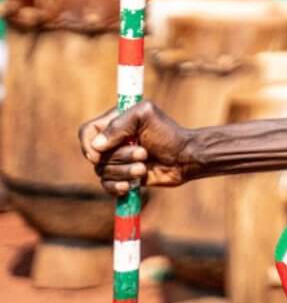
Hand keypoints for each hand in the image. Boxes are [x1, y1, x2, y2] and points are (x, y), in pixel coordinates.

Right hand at [79, 101, 195, 195]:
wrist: (184, 157)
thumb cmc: (168, 133)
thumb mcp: (145, 116)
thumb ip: (119, 124)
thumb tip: (96, 146)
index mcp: (115, 122)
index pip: (86, 132)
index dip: (89, 144)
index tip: (101, 152)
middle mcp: (112, 141)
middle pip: (95, 156)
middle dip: (120, 157)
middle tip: (144, 153)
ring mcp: (116, 160)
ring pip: (102, 172)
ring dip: (125, 171)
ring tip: (144, 168)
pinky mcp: (122, 176)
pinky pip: (107, 186)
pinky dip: (118, 186)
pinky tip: (131, 185)